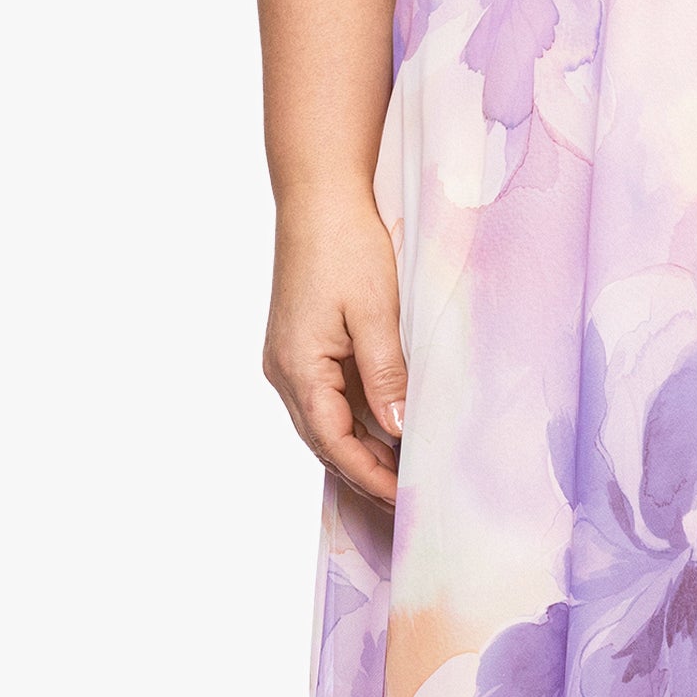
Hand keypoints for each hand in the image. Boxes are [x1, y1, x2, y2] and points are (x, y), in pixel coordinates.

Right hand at [264, 187, 407, 506]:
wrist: (319, 199)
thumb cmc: (345, 246)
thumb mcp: (375, 312)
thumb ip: (385, 374)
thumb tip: (396, 432)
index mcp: (298, 367)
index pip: (334, 444)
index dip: (371, 476)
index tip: (407, 497)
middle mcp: (284, 371)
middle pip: (325, 442)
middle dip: (367, 473)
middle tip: (412, 498)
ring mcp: (289, 360)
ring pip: (326, 424)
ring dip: (362, 450)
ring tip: (404, 472)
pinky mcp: (301, 347)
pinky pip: (328, 399)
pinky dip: (356, 422)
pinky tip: (386, 430)